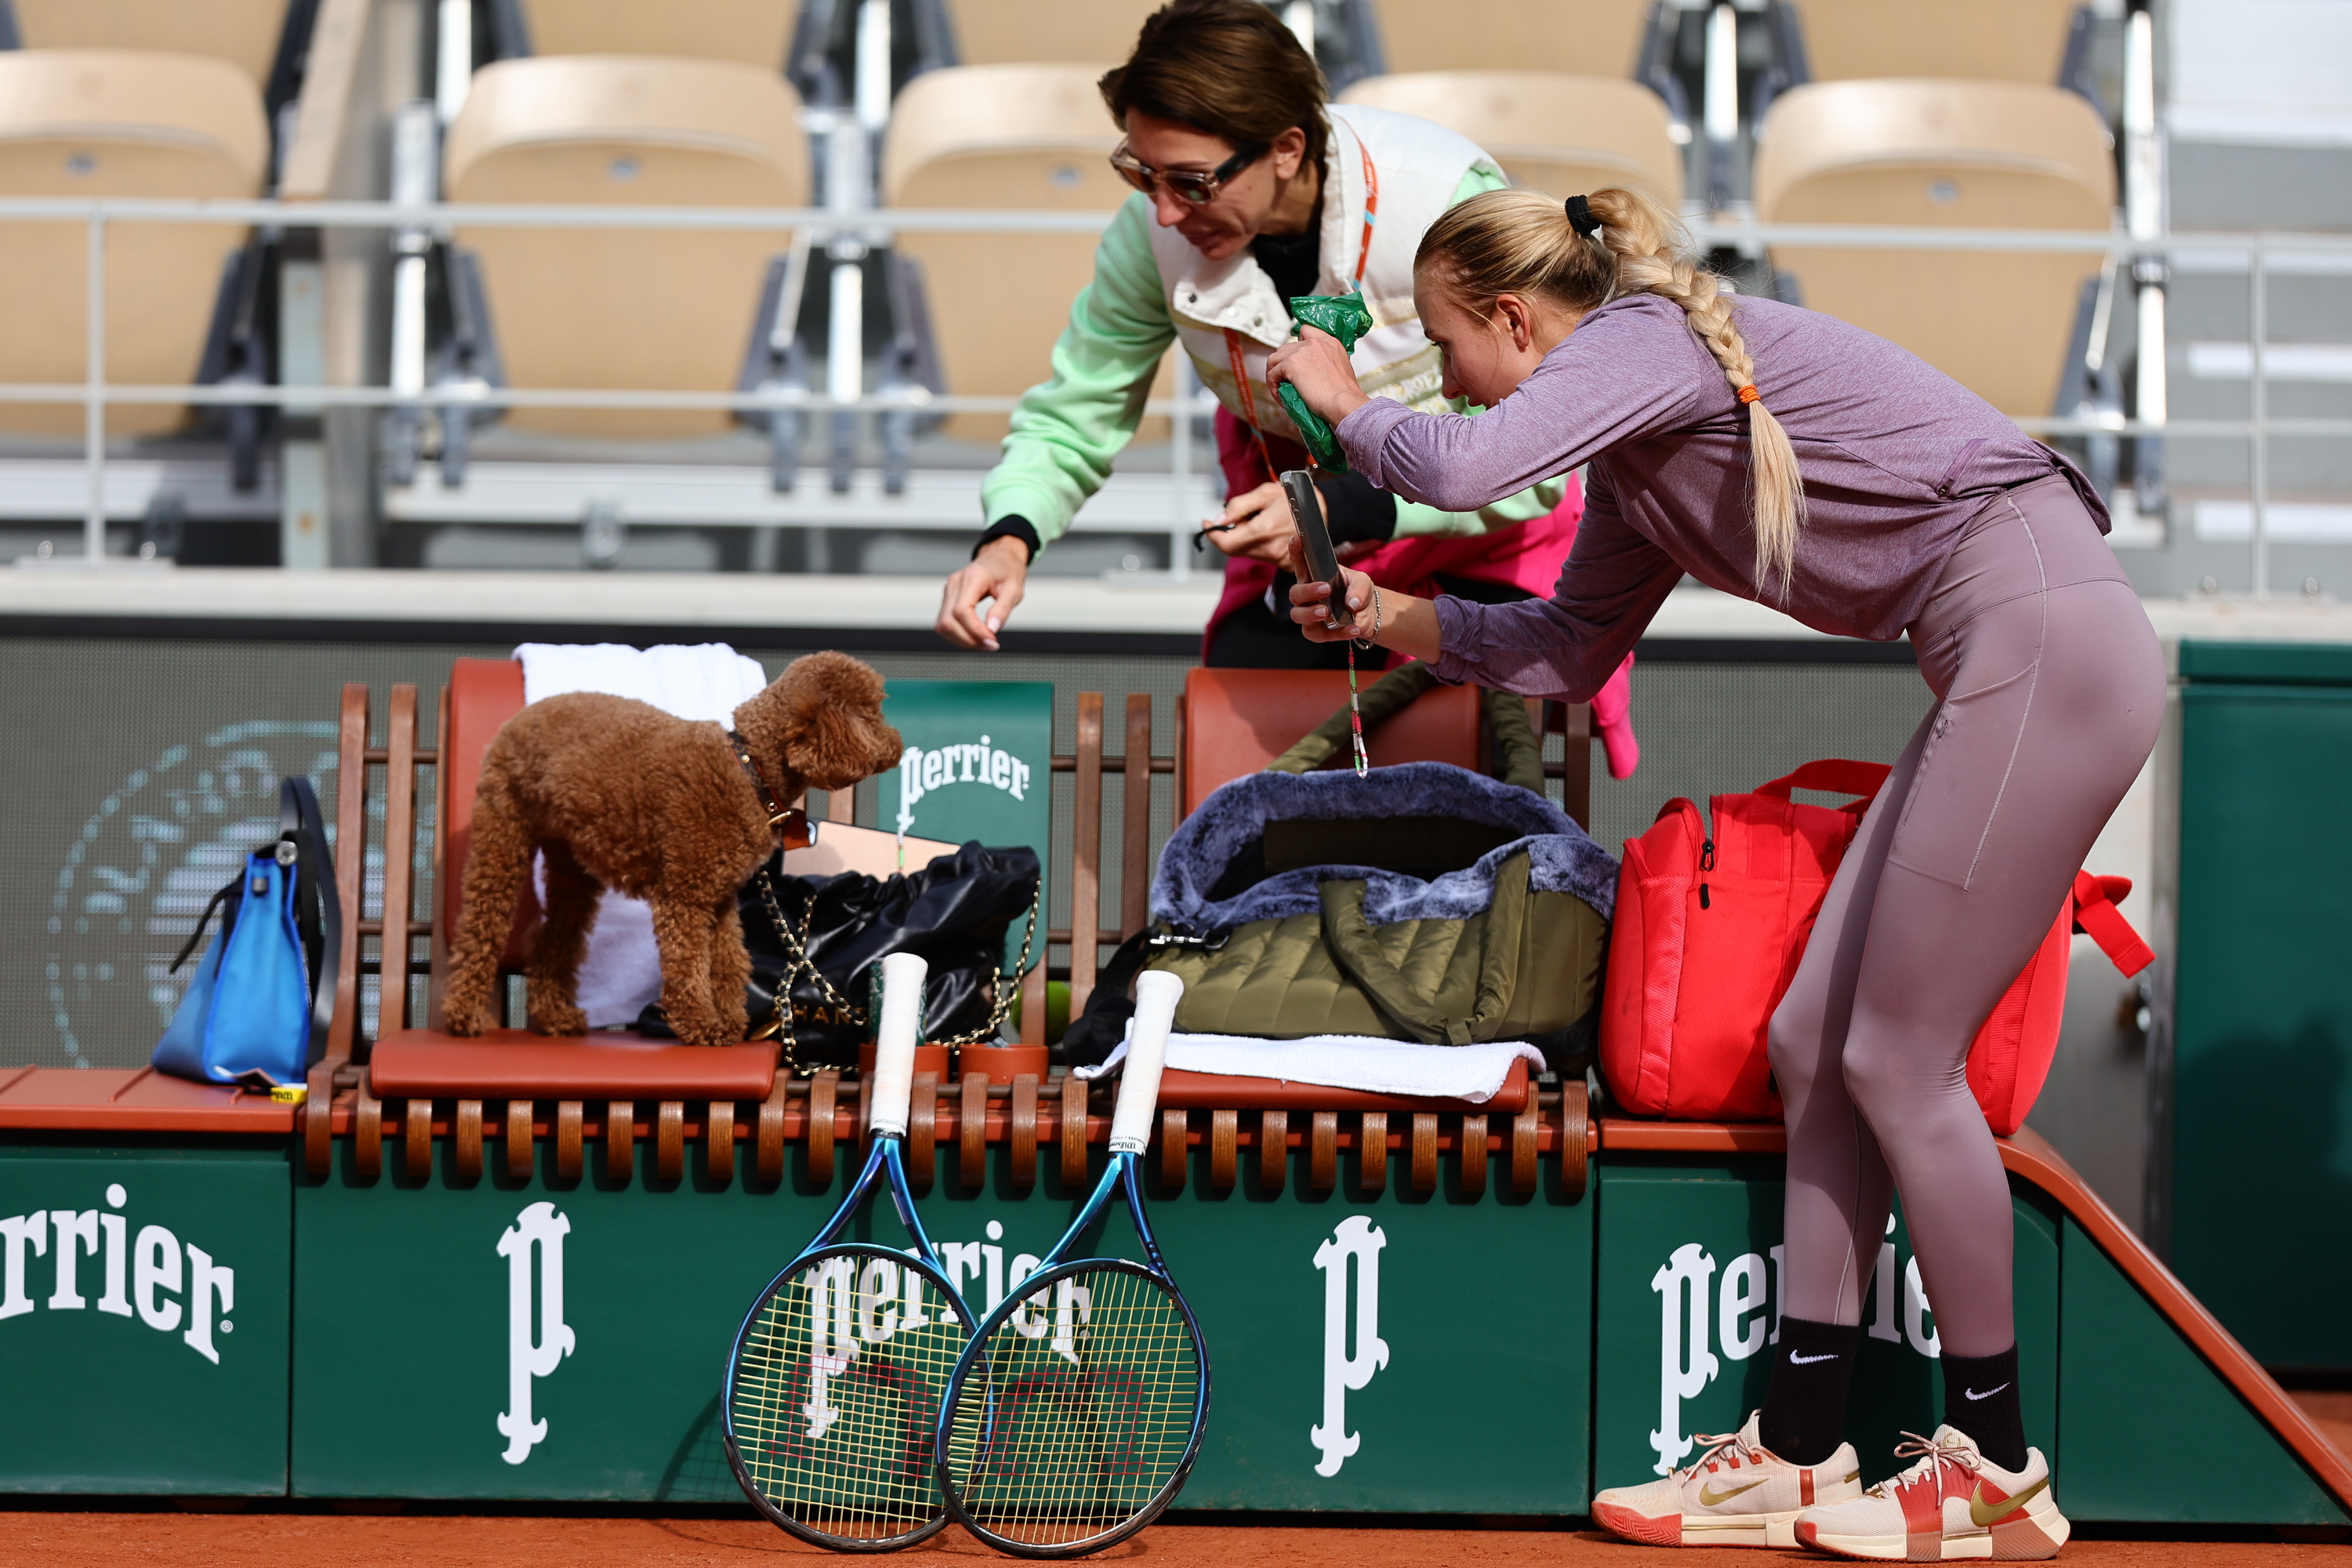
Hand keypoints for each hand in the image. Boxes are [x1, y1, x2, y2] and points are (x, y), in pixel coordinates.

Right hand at [935, 535, 1028, 649]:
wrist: (1000, 558)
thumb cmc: (1008, 571)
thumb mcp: (1014, 590)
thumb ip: (1002, 610)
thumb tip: (991, 629)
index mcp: (973, 577)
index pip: (961, 610)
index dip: (974, 631)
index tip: (991, 640)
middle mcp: (956, 583)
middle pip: (948, 621)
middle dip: (968, 640)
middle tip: (990, 645)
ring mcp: (949, 590)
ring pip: (943, 625)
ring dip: (962, 640)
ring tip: (983, 642)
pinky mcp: (948, 598)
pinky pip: (946, 622)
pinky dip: (959, 634)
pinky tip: (975, 636)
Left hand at [1199, 479, 1316, 564]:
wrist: (1322, 511)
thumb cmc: (1293, 498)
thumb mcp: (1263, 493)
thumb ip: (1238, 506)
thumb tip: (1218, 520)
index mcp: (1262, 531)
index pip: (1225, 543)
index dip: (1212, 535)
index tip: (1207, 523)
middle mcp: (1269, 549)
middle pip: (1234, 549)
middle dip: (1231, 533)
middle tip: (1243, 516)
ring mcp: (1277, 559)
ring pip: (1246, 552)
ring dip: (1245, 538)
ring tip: (1261, 521)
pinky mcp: (1283, 564)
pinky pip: (1260, 555)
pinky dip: (1257, 544)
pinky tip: (1269, 531)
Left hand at [1266, 325, 1370, 428]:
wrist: (1344, 402)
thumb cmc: (1345, 394)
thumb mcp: (1342, 369)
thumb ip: (1328, 363)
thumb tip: (1315, 372)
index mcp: (1329, 342)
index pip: (1305, 331)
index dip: (1296, 346)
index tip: (1294, 359)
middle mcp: (1314, 342)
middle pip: (1286, 347)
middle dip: (1282, 364)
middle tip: (1285, 381)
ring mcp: (1301, 351)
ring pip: (1275, 359)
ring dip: (1274, 374)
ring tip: (1280, 389)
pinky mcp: (1291, 363)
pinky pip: (1272, 373)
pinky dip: (1272, 386)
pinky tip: (1280, 397)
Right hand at [1283, 534, 1372, 641]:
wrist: (1369, 613)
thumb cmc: (1358, 591)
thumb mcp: (1363, 582)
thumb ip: (1358, 587)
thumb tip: (1351, 603)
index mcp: (1314, 577)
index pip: (1301, 563)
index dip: (1295, 551)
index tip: (1296, 539)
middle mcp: (1306, 596)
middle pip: (1294, 593)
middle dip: (1307, 591)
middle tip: (1325, 588)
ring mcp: (1309, 615)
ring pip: (1297, 615)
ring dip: (1310, 613)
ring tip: (1326, 612)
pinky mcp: (1317, 632)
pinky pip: (1318, 635)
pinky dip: (1336, 634)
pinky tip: (1352, 628)